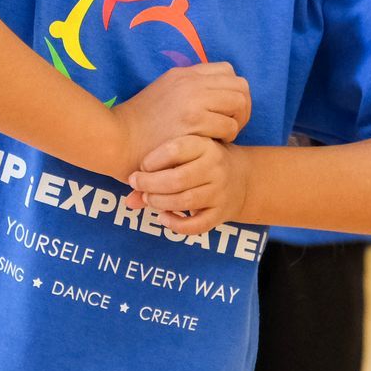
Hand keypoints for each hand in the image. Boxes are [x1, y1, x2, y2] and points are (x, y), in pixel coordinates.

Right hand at [108, 61, 250, 175]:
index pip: (228, 71)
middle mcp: (190, 82)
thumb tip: (212, 95)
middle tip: (231, 126)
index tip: (225, 110)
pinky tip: (212, 144)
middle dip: (243, 108)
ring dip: (236, 123)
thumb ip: (186, 90)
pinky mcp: (192, 122)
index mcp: (184, 74)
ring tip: (221, 136)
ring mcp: (192, 100)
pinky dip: (226, 137)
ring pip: (239, 104)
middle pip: (240, 86)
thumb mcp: (162, 93)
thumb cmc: (138, 124)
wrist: (116, 138)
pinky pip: (228, 125)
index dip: (233, 92)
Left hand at [121, 135, 250, 236]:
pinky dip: (176, 225)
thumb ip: (157, 169)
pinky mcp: (221, 213)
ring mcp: (220, 191)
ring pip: (185, 201)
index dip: (152, 160)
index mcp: (205, 146)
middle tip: (137, 185)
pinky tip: (163, 218)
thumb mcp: (185, 156)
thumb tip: (128, 201)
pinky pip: (197, 225)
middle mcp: (215, 167)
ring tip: (148, 199)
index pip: (175, 150)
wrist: (241, 178)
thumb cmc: (200, 162)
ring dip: (160, 203)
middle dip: (150, 184)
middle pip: (177, 179)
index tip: (140, 167)